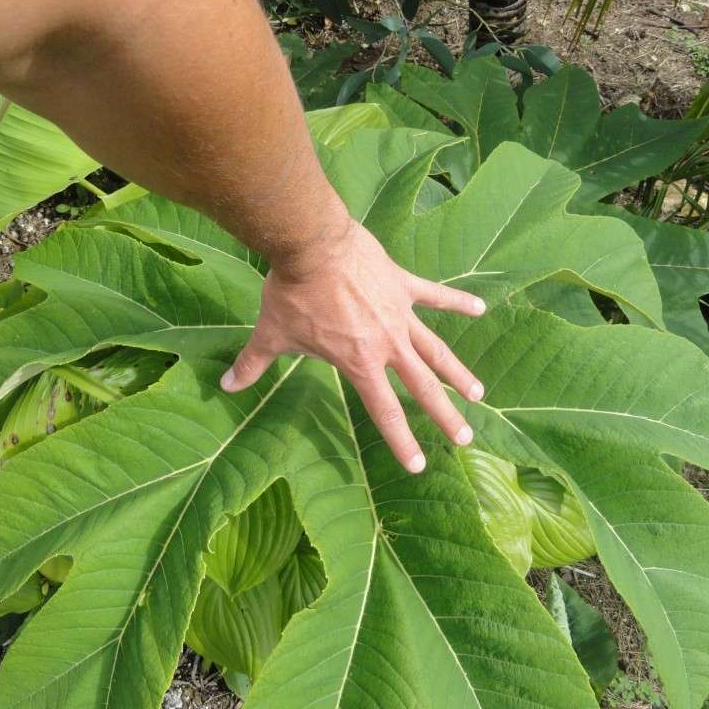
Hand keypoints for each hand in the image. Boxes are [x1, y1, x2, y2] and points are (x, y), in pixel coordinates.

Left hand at [220, 218, 485, 472]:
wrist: (311, 244)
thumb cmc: (291, 293)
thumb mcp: (271, 334)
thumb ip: (252, 364)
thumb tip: (226, 387)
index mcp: (359, 364)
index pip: (385, 411)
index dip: (402, 441)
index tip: (419, 464)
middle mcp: (387, 345)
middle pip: (423, 387)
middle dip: (445, 415)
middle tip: (466, 438)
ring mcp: (400, 314)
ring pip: (437, 349)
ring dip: (458, 373)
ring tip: (479, 394)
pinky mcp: (403, 284)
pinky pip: (436, 295)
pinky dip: (458, 302)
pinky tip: (481, 308)